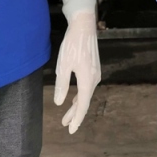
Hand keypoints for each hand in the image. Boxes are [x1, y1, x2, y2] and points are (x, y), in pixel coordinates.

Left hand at [54, 10, 100, 133]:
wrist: (84, 26)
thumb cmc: (72, 45)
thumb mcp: (63, 66)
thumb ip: (62, 85)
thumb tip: (60, 103)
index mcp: (87, 80)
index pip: (82, 105)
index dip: (77, 118)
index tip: (71, 130)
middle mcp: (94, 79)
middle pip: (84, 101)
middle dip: (75, 114)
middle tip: (65, 125)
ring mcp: (96, 73)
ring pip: (86, 94)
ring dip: (77, 105)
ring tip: (67, 116)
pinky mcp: (94, 68)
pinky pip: (87, 87)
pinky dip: (80, 96)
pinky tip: (74, 99)